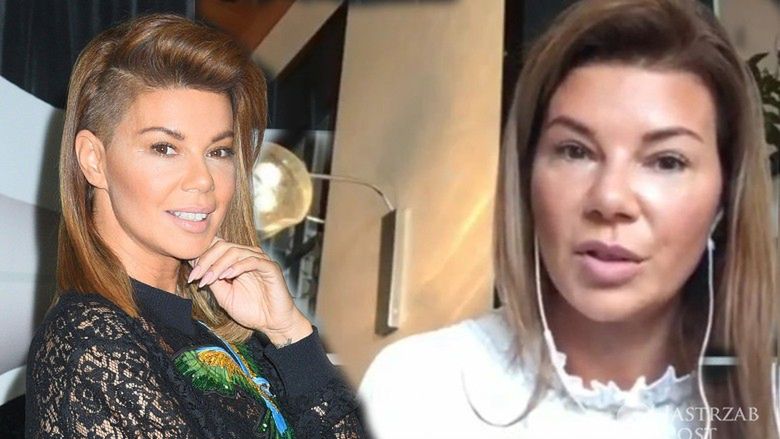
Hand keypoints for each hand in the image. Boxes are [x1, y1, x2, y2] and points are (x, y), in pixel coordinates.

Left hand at [187, 237, 312, 346]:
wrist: (272, 324)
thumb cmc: (251, 310)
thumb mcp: (224, 295)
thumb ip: (212, 280)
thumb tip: (195, 266)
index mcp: (237, 260)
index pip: (217, 246)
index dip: (202, 256)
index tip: (191, 275)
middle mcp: (249, 256)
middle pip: (223, 245)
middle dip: (206, 260)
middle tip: (196, 277)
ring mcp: (261, 260)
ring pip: (235, 251)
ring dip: (218, 265)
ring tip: (208, 279)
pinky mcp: (271, 268)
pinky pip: (253, 260)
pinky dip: (238, 266)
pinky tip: (227, 276)